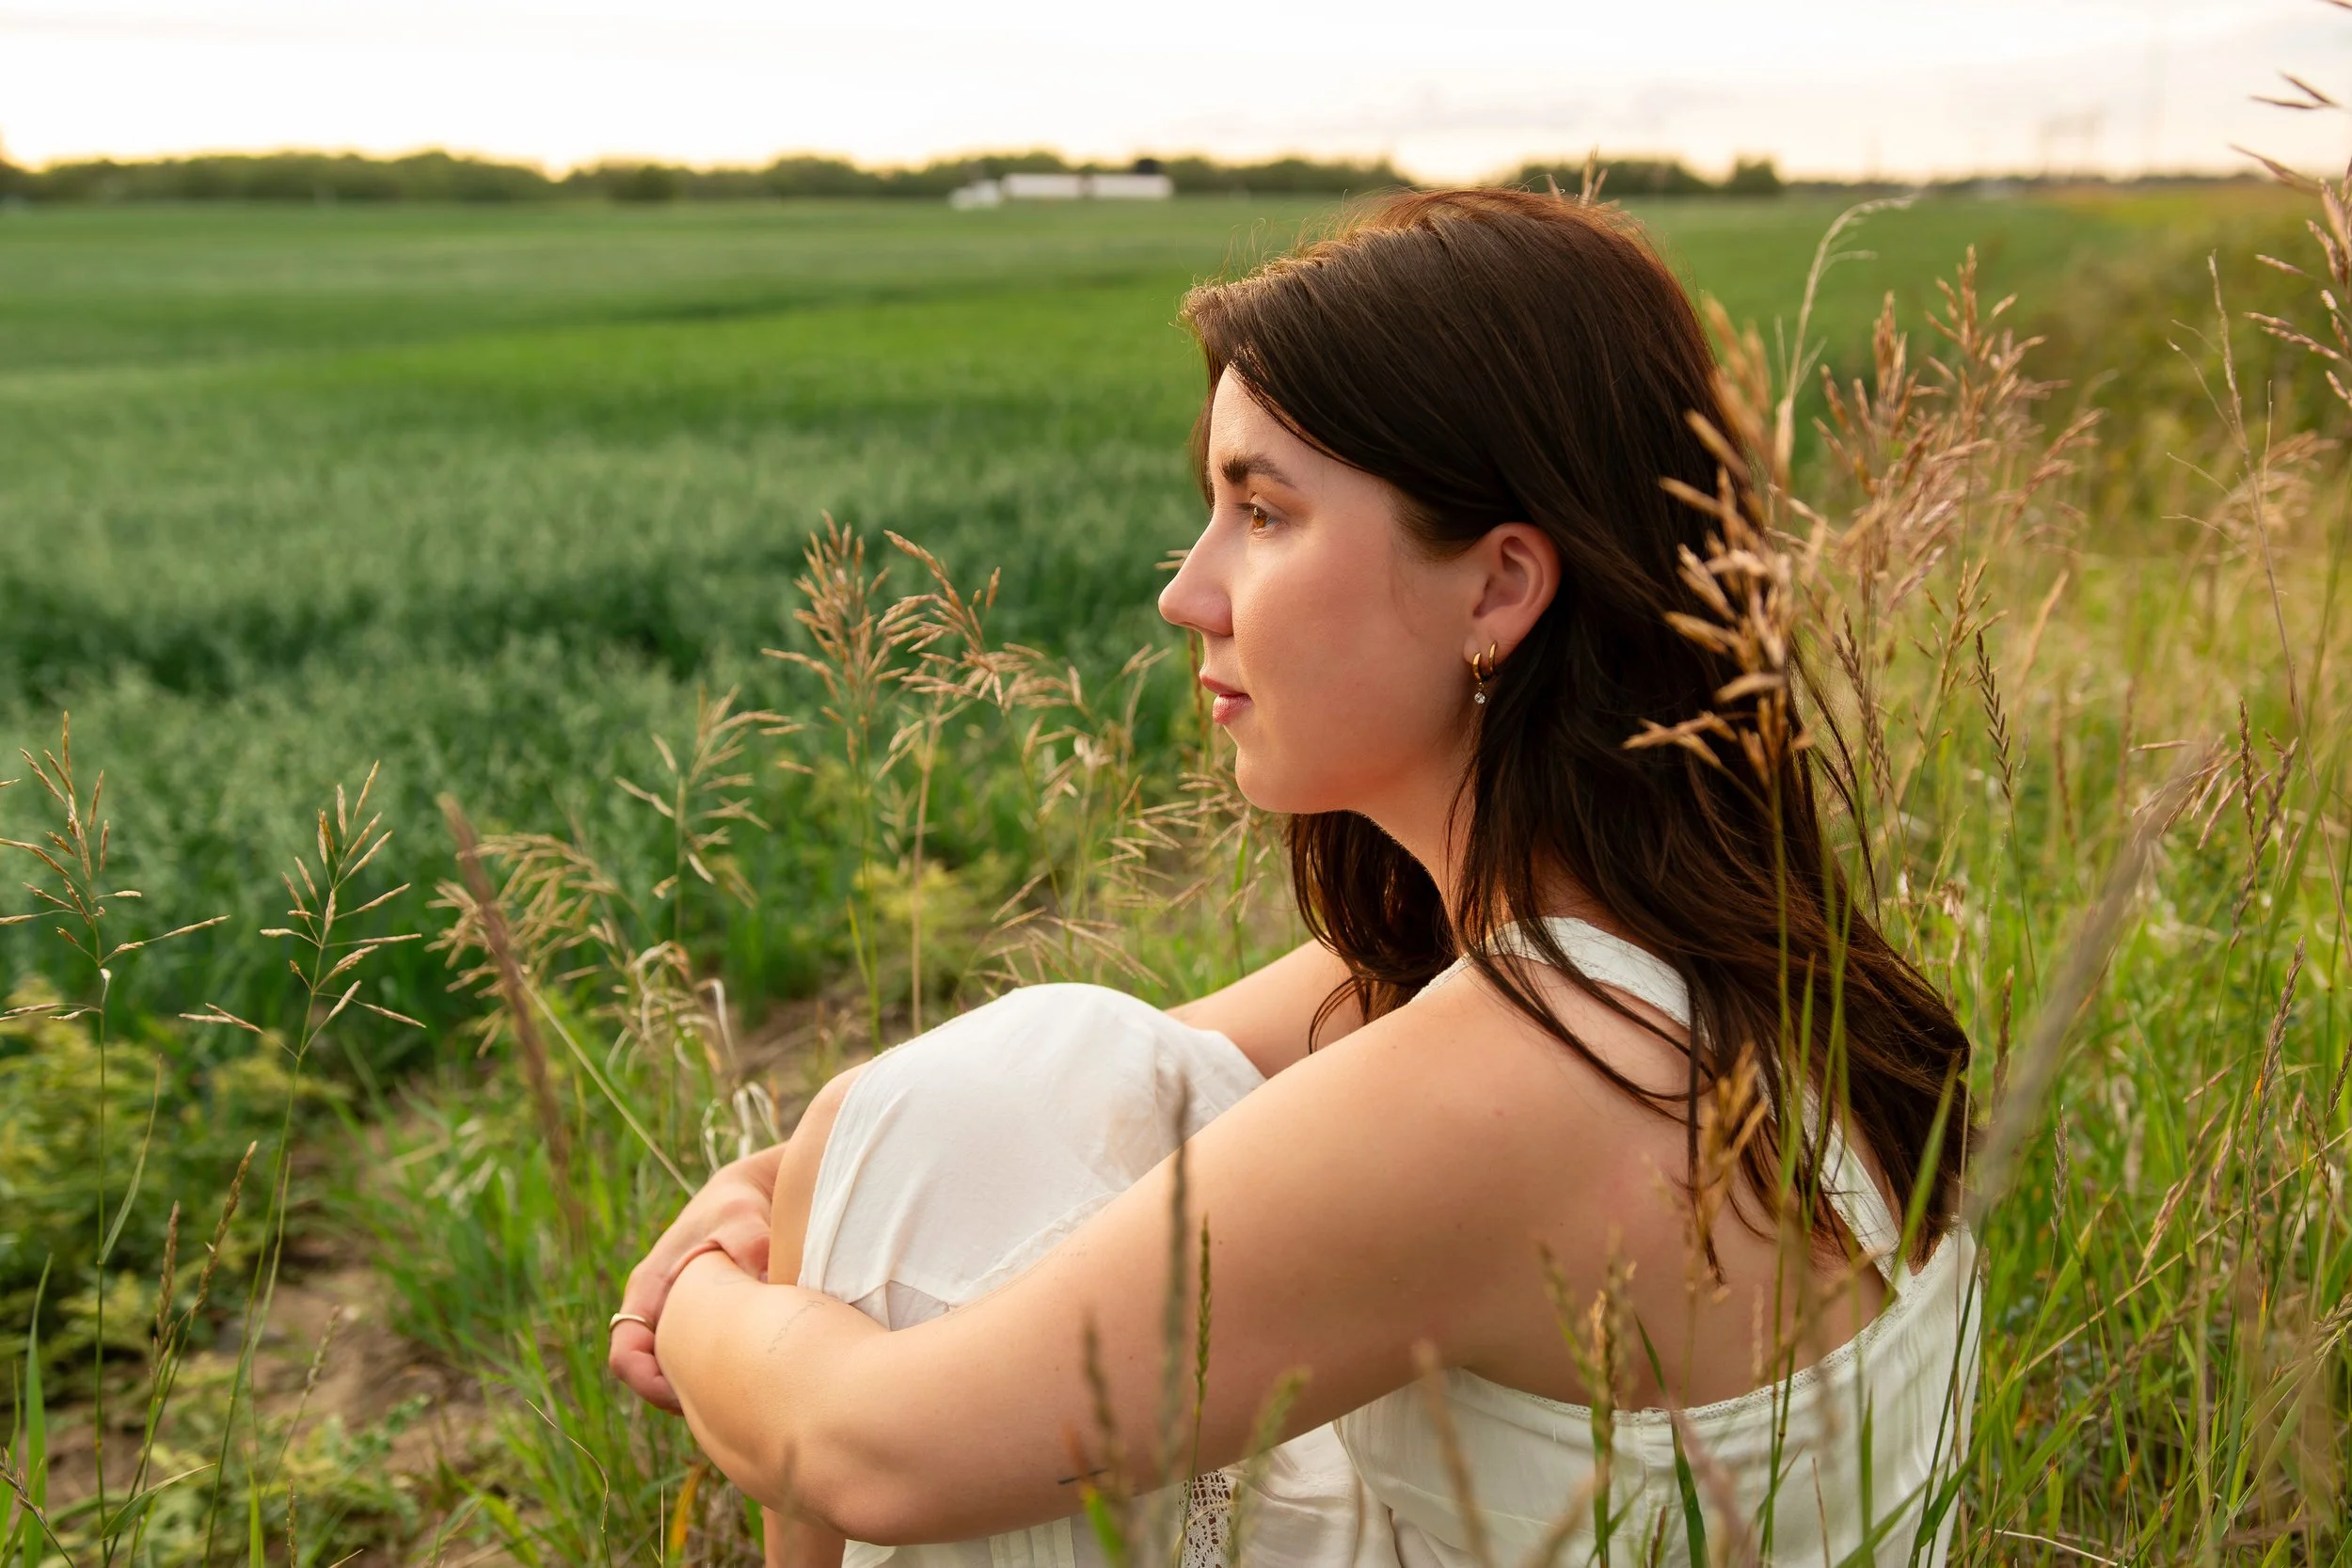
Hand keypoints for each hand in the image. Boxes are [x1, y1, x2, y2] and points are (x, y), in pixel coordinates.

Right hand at [609, 1143, 786, 1411]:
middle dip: (682, 1395)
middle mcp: (656, 1310)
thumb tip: (768, 1282)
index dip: (648, 1383)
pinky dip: (720, 1376)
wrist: (751, 1198)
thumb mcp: (741, 1216)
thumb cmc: (738, 1206)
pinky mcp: (700, 1325)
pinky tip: (758, 1376)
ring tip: (745, 1397)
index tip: (687, 1396)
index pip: (626, 1354)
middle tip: (727, 1408)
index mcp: (649, 1289)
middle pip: (651, 1374)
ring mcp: (676, 1319)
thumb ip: (749, 1244)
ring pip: (676, 1372)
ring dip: (702, 1389)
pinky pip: (699, 1362)